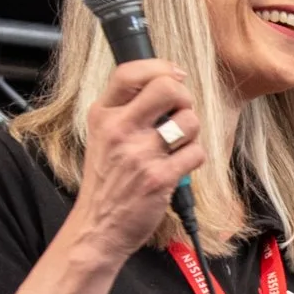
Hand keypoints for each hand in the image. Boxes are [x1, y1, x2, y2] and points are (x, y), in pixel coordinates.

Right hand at [65, 60, 206, 259]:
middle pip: (167, 88)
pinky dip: (194, 159)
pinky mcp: (159, 178)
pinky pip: (196, 153)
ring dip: (192, 133)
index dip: (161, 67)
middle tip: (179, 114)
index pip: (130, 72)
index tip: (175, 75)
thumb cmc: (107, 181)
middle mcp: (119, 129)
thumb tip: (165, 82)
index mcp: (103, 115)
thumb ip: (126, 109)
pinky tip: (178, 168)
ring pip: (189, 121)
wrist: (98, 226)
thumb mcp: (103, 136)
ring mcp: (139, 154)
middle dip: (184, 98)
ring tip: (176, 146)